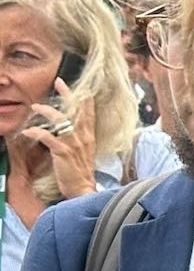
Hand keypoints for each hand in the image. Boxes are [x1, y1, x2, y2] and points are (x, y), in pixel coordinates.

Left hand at [19, 81, 97, 199]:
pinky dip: (37, 132)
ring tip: (35, 107)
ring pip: (61, 120)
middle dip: (68, 95)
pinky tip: (27, 131)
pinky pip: (49, 137)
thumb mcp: (84, 152)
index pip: (89, 113)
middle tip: (59, 82)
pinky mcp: (63, 152)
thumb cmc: (80, 172)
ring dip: (47, 112)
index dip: (84, 99)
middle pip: (76, 110)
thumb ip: (78, 139)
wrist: (83, 189)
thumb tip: (68, 130)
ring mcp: (73, 144)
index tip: (80, 88)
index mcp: (89, 136)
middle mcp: (83, 137)